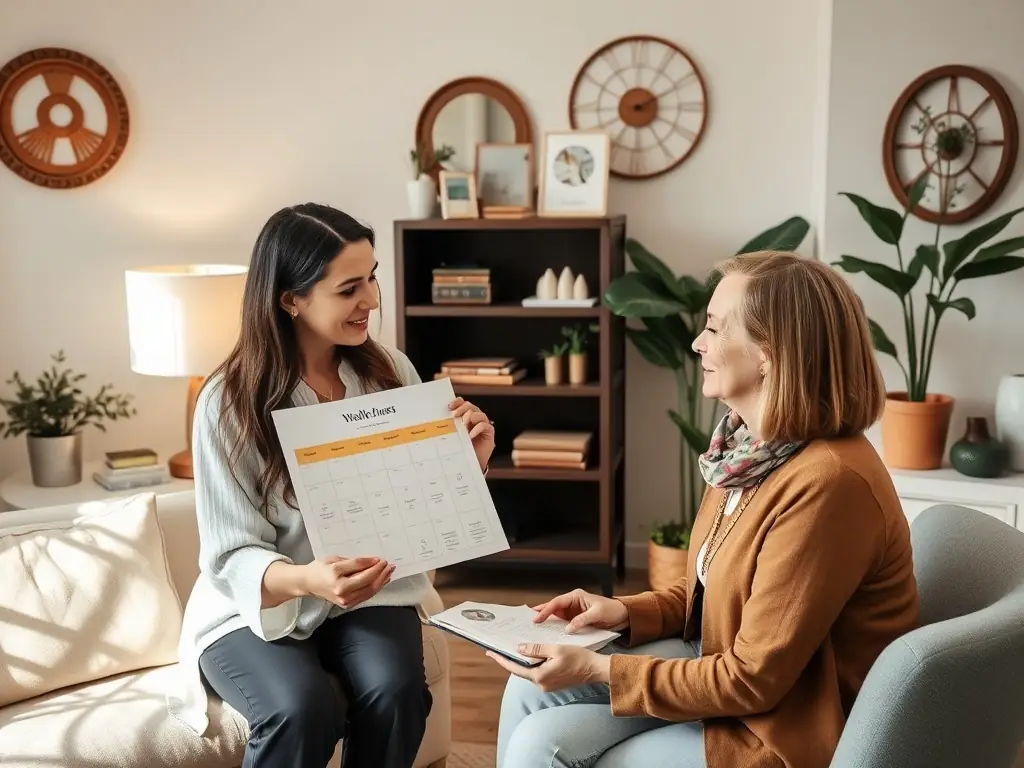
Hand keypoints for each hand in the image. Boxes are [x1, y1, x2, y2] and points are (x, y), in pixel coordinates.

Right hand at [300, 556, 393, 608]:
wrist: (309, 583)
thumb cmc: (320, 569)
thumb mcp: (335, 559)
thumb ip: (354, 562)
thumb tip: (372, 561)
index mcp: (336, 577)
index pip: (359, 569)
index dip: (372, 564)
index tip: (380, 559)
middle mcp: (341, 591)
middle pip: (367, 582)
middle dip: (380, 573)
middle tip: (389, 565)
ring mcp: (345, 600)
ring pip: (369, 591)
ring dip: (381, 581)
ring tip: (389, 572)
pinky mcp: (348, 605)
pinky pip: (366, 596)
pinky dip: (376, 588)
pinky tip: (382, 581)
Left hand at [449, 397, 494, 471]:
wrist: (469, 463)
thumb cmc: (460, 449)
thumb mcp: (452, 435)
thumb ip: (449, 427)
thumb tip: (439, 420)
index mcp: (464, 416)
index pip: (462, 403)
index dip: (457, 402)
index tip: (449, 407)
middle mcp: (474, 418)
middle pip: (470, 406)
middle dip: (462, 409)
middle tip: (455, 415)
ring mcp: (482, 424)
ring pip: (479, 414)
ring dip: (470, 417)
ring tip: (463, 426)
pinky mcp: (489, 432)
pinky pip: (485, 425)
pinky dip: (477, 428)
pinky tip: (470, 435)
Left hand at [486, 645, 610, 691]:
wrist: (594, 669)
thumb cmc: (578, 658)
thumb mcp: (555, 648)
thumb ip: (536, 649)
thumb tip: (519, 649)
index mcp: (539, 676)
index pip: (514, 667)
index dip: (501, 659)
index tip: (491, 652)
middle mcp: (541, 684)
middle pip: (520, 670)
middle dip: (510, 659)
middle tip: (499, 648)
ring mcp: (547, 685)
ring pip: (529, 671)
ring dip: (522, 661)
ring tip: (514, 648)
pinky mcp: (552, 683)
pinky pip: (537, 672)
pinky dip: (532, 663)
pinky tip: (531, 654)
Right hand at [532, 588, 628, 633]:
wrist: (623, 616)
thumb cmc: (612, 610)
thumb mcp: (597, 614)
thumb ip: (582, 620)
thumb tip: (568, 628)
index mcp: (576, 596)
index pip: (557, 602)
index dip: (545, 610)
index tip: (537, 618)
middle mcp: (573, 602)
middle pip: (554, 607)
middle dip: (542, 612)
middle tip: (529, 620)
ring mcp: (574, 611)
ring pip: (556, 615)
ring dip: (547, 620)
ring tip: (535, 626)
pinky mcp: (576, 619)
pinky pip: (563, 622)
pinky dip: (555, 626)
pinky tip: (549, 631)